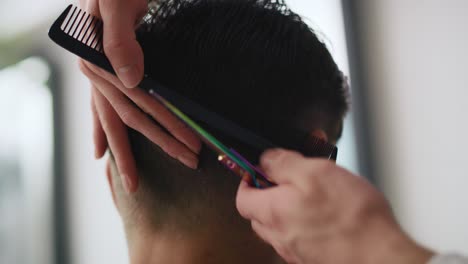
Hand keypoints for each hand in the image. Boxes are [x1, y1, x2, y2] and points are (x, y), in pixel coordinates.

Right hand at [79, 0, 200, 192]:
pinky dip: (102, 131)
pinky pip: (101, 108)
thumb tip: (132, 80)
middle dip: (160, 142)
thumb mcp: (116, 4)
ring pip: (116, 119)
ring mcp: (98, 75)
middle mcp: (95, 72)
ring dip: (129, 150)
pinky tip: (100, 152)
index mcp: (98, 61)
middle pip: (131, 117)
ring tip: (134, 181)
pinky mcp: (105, 71)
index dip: (167, 124)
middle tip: (188, 162)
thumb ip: (120, 39)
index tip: (192, 144)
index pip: (140, 102)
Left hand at [236, 149, 433, 263]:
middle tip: (288, 178)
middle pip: (259, 213)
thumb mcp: (315, 172)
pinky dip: (306, 223)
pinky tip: (326, 214)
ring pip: (280, 226)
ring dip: (289, 207)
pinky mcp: (313, 258)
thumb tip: (266, 159)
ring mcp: (296, 250)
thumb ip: (283, 163)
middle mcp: (280, 236)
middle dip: (269, 192)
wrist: (381, 258)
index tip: (260, 169)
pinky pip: (300, 237)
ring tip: (313, 193)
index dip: (249, 179)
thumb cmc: (353, 218)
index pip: (243, 197)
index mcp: (273, 212)